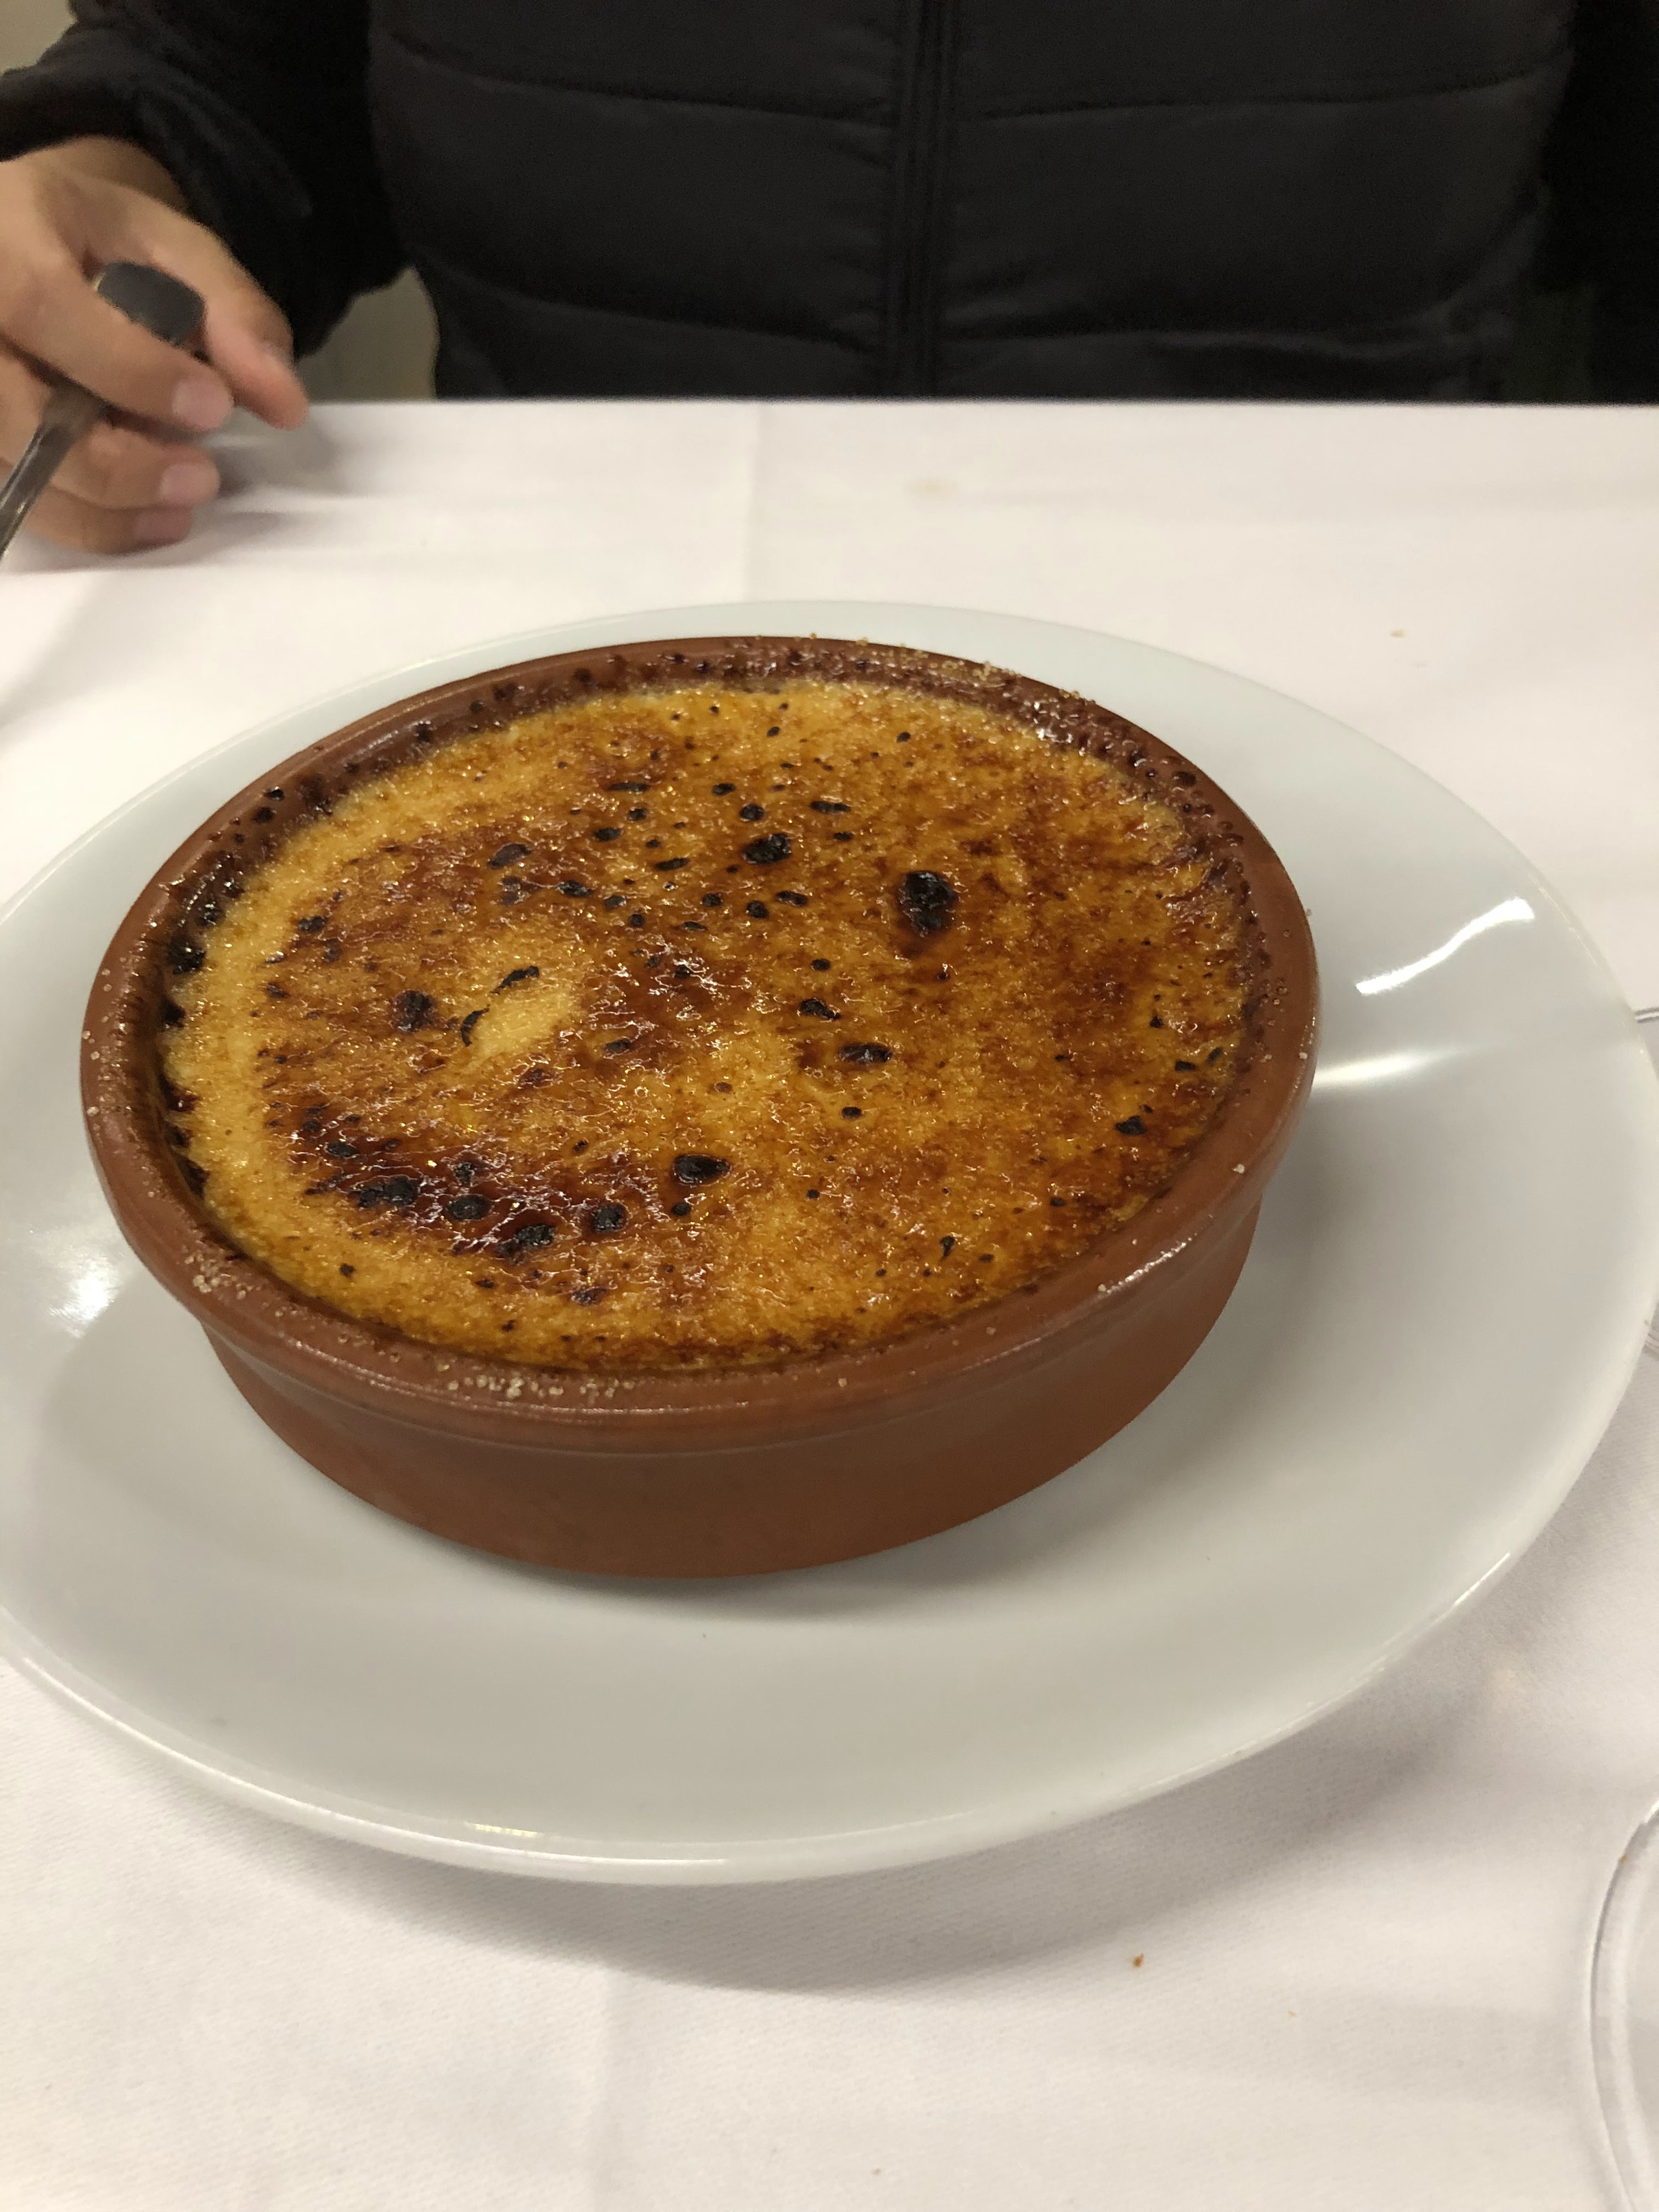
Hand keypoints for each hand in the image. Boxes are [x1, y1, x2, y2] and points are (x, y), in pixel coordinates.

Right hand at [0, 136, 308, 552]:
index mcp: (3, 232)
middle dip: (117, 462)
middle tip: (201, 478)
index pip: (43, 304)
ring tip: (181, 504)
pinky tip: (144, 518)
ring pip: (12, 468)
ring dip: (104, 508)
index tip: (213, 406)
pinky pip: (14, 496)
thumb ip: (232, 314)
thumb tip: (285, 403)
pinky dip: (85, 523)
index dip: (129, 368)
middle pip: (15, 408)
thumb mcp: (169, 246)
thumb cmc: (93, 240)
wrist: (22, 238)